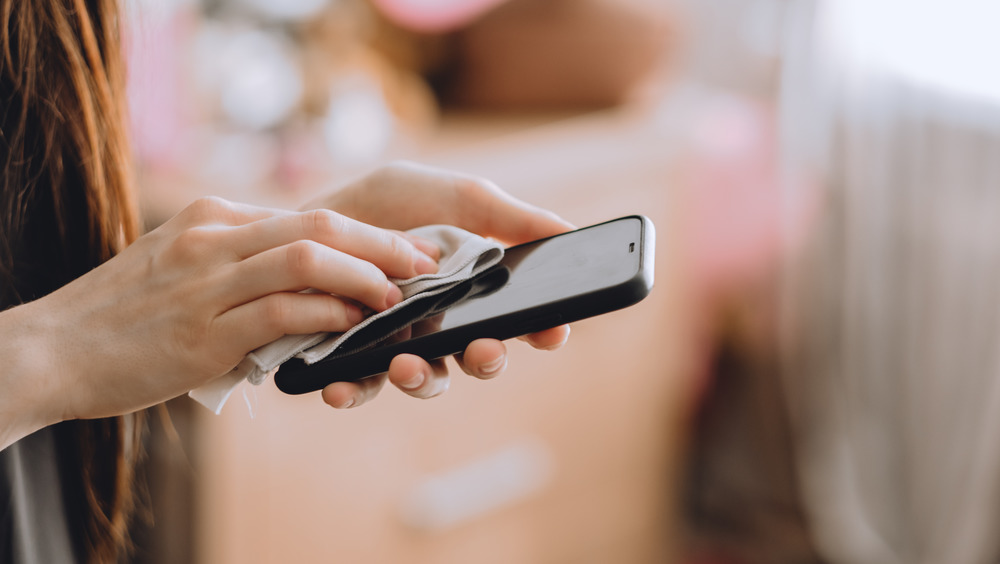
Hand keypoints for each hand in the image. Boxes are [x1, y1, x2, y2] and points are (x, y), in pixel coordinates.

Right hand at [0, 196, 439, 439]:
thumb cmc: (124, 314)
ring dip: (363, 275)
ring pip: (305, 259)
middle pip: (319, 225)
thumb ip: (237, 262)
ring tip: (399, 294)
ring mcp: (207, 284)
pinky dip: (324, 315)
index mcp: (213, 220)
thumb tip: (304, 274)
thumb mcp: (180, 266)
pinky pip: (280, 313)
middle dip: (382, 243)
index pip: (307, 214)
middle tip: (425, 262)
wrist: (53, 348)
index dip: (368, 231)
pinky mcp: (203, 332)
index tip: (408, 245)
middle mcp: (214, 240)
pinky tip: (351, 324)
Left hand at [302, 161, 573, 408]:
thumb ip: (507, 216)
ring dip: (423, 380)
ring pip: (427, 379)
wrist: (305, 217)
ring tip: (406, 365)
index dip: (543, 330)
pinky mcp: (352, 360)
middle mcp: (444, 325)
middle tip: (483, 349)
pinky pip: (362, 387)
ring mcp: (400, 345)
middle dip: (487, 360)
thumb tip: (570, 231)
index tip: (552, 330)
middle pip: (480, 357)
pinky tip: (339, 387)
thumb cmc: (384, 206)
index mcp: (475, 291)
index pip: (521, 320)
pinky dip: (353, 391)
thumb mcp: (451, 197)